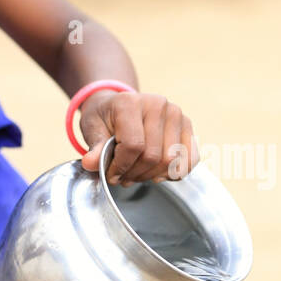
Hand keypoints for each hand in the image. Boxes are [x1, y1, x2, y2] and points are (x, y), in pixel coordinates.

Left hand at [77, 90, 199, 185]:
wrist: (118, 105)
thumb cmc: (105, 117)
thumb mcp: (92, 128)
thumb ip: (95, 147)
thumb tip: (91, 164)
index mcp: (130, 102)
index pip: (133, 145)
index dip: (121, 167)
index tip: (111, 175)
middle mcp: (157, 104)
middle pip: (153, 156)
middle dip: (135, 174)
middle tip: (123, 178)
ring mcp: (176, 113)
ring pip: (171, 161)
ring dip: (152, 176)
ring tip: (137, 174)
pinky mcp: (187, 125)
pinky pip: (190, 159)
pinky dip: (174, 173)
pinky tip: (157, 173)